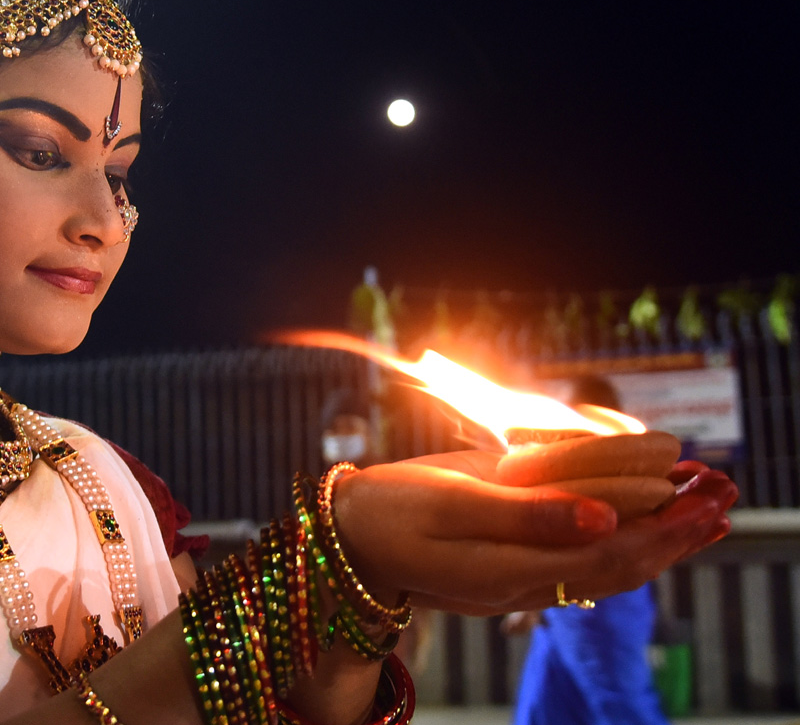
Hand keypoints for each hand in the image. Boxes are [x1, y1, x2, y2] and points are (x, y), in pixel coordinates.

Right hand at [332, 454, 734, 616]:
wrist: (345, 537)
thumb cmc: (387, 511)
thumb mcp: (449, 503)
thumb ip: (524, 512)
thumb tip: (603, 517)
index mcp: (510, 570)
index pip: (611, 557)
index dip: (665, 530)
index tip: (708, 501)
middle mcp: (524, 579)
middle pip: (620, 563)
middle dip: (677, 531)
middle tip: (726, 493)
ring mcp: (517, 572)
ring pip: (604, 559)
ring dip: (657, 531)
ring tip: (701, 501)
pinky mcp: (507, 555)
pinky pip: (577, 547)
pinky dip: (618, 526)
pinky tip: (634, 505)